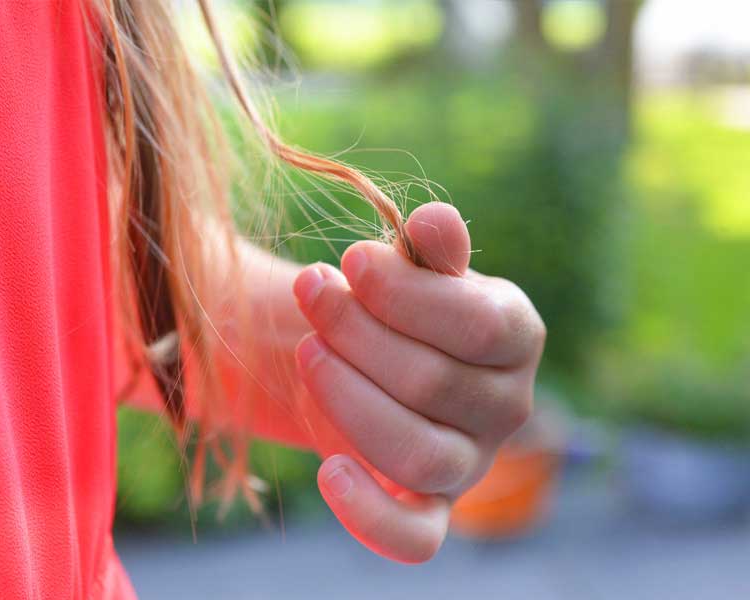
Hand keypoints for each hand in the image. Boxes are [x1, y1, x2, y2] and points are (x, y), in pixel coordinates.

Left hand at [292, 202, 544, 562]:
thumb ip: (429, 250)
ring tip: (309, 352)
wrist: (370, 358)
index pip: (477, 325)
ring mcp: (470, 463)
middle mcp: (507, 405)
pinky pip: (415, 538)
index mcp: (515, 336)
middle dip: (356, 332)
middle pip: (433, 382)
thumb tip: (434, 220)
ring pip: (418, 453)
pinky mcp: (431, 508)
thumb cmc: (396, 305)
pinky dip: (370, 515)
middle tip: (311, 292)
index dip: (404, 294)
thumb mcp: (414, 269)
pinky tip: (328, 472)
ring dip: (348, 399)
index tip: (349, 261)